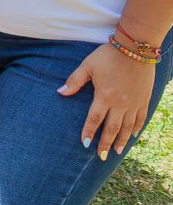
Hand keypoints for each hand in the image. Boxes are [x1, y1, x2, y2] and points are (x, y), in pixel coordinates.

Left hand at [60, 43, 157, 158]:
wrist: (135, 49)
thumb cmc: (108, 56)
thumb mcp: (87, 66)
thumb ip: (74, 81)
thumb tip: (60, 92)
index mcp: (104, 96)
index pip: (94, 119)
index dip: (89, 132)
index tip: (84, 144)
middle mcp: (120, 103)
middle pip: (112, 128)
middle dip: (106, 143)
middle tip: (101, 156)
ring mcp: (134, 103)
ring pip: (127, 127)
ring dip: (121, 140)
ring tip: (117, 151)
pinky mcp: (144, 100)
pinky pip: (141, 119)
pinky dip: (136, 129)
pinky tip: (132, 136)